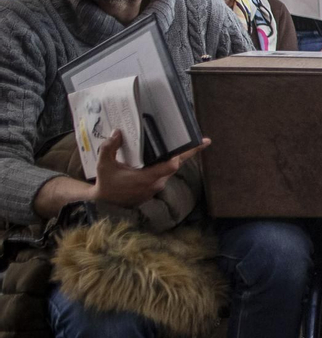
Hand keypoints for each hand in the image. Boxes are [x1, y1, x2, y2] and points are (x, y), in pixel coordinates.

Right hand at [92, 133, 209, 208]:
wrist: (107, 205)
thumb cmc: (106, 184)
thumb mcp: (103, 165)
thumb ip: (109, 148)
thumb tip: (117, 132)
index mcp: (147, 177)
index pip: (171, 166)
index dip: (182, 155)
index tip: (193, 144)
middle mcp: (156, 183)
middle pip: (175, 165)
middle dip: (187, 152)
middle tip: (202, 140)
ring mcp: (157, 187)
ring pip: (171, 169)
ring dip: (176, 157)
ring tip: (183, 142)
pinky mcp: (155, 188)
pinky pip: (164, 173)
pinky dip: (166, 163)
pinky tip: (165, 153)